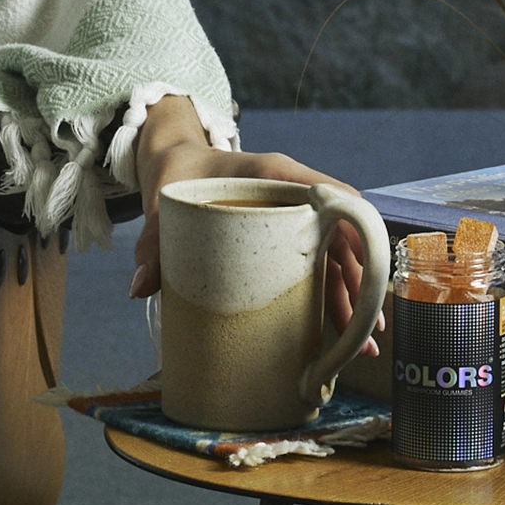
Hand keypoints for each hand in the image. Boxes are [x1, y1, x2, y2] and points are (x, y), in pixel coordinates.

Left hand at [129, 96, 381, 355]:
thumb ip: (153, 244)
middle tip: (363, 336)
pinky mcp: (287, 236)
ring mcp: (296, 216)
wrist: (175, 158)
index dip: (353, 232)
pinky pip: (320, 264)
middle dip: (358, 287)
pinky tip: (342, 330)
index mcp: (277, 173)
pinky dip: (335, 295)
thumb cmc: (177, 174)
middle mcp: (297, 194)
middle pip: (342, 238)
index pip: (331, 195)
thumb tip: (138, 290)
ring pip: (337, 258)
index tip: (366, 271)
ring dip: (353, 298)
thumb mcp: (163, 205)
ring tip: (361, 346)